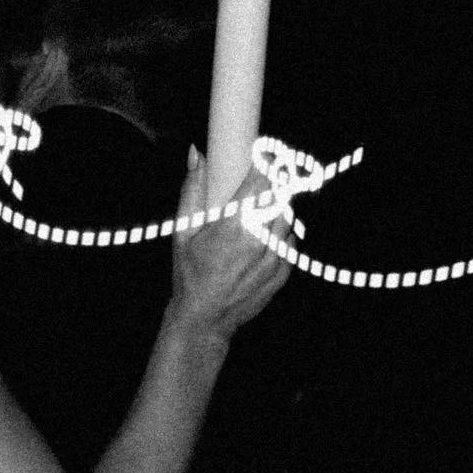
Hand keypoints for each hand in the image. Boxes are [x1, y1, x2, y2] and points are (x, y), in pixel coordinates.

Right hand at [169, 147, 289, 339]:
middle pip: (280, 195)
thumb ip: (192, 189)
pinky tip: (262, 235)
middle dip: (273, 182)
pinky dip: (280, 231)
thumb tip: (197, 155)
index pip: (263, 181)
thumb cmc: (190, 273)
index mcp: (234, 226)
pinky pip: (290, 239)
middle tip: (263, 177)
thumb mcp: (183, 230)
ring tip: (259, 209)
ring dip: (277, 206)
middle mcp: (259, 239)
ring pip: (288, 215)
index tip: (264, 154)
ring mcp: (275, 256)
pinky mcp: (284, 270)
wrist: (205, 318)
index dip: (267, 162)